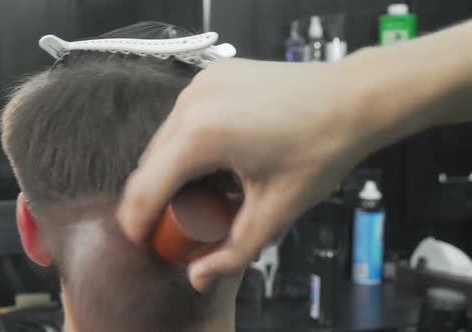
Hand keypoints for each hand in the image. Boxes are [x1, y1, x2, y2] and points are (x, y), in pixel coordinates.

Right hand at [118, 58, 376, 290]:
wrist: (352, 99)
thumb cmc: (321, 149)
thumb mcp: (276, 210)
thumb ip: (233, 252)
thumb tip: (199, 277)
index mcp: (201, 136)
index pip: (146, 189)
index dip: (138, 223)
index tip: (142, 242)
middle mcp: (192, 103)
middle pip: (150, 165)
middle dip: (157, 200)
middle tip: (181, 225)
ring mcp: (200, 86)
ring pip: (165, 141)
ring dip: (172, 172)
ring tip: (203, 194)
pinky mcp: (211, 77)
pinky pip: (184, 120)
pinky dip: (188, 145)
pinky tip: (214, 163)